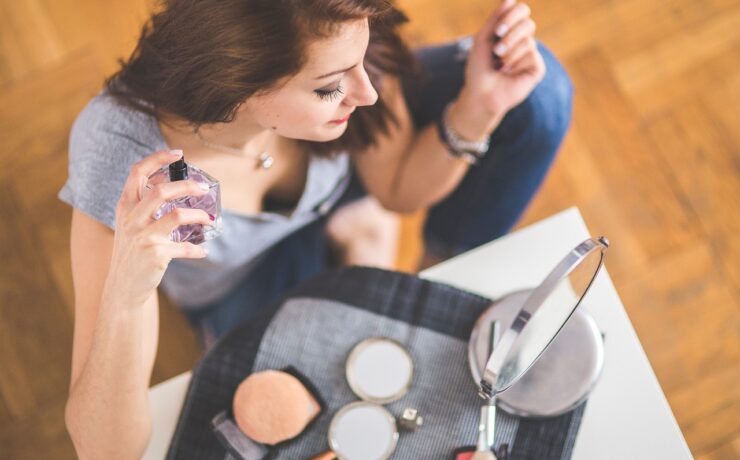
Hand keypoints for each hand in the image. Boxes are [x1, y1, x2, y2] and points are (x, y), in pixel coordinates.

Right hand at [102, 150, 211, 306]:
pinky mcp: (155, 255)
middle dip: (187, 185)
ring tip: (209, 219)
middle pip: (161, 191)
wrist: (123, 286)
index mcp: (125, 207)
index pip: (137, 172)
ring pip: (177, 215)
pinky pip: (184, 247)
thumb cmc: (132, 252)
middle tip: (203, 188)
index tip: (178, 154)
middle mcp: (132, 219)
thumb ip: (144, 205)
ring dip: (199, 215)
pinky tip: (202, 251)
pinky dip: (197, 249)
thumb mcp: (130, 224)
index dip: (157, 159)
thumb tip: (172, 183)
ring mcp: (143, 237)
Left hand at [459, 0, 545, 129]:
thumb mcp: (483, 40)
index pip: (521, 11)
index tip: (498, 29)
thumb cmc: (479, 68)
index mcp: (510, 30)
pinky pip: (531, 55)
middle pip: (528, 22)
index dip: (512, 15)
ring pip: (528, 40)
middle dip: (510, 34)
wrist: (481, 94)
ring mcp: (531, 54)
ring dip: (509, 52)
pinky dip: (515, 63)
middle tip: (496, 49)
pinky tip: (509, 73)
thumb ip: (495, 19)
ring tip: (499, 65)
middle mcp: (523, 40)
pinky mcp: (537, 68)